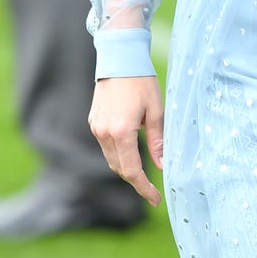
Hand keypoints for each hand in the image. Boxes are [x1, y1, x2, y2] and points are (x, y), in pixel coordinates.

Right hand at [88, 73, 164, 205]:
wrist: (119, 59)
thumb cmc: (141, 81)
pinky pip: (106, 147)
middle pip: (120, 169)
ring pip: (111, 159)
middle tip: (153, 191)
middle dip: (136, 181)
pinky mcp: (94, 122)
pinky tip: (132, 153)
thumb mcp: (156, 111)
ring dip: (127, 168)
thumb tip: (162, 166)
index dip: (144, 188)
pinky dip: (119, 155)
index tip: (156, 199)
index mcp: (121, 132)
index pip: (132, 170)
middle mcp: (104, 133)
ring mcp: (97, 128)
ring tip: (144, 174)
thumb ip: (158, 140)